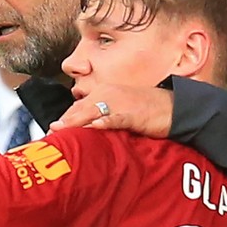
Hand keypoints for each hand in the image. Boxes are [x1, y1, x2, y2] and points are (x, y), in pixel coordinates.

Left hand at [49, 84, 173, 136]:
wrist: (174, 107)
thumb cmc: (146, 109)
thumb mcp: (120, 109)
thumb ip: (101, 115)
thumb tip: (84, 128)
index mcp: (104, 92)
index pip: (78, 106)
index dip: (65, 119)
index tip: (53, 131)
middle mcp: (109, 93)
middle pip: (81, 109)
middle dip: (66, 122)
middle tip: (51, 134)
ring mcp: (121, 103)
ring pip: (94, 111)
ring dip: (77, 122)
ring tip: (63, 131)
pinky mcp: (134, 113)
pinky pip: (116, 118)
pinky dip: (105, 122)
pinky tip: (95, 126)